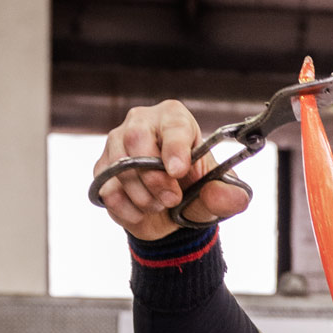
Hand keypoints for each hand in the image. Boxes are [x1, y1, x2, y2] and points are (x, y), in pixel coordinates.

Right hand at [92, 100, 252, 240]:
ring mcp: (116, 144)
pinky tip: (142, 211)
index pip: (173, 124)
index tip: (179, 172)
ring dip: (143, 196)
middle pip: (136, 139)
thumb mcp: (217, 195)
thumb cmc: (195, 190)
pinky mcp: (102, 168)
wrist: (169, 213)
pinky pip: (107, 190)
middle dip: (154, 177)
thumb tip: (230, 197)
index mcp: (175, 118)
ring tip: (160, 204)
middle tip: (171, 199)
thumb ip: (227, 196)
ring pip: (119, 167)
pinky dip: (127, 209)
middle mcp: (142, 123)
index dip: (175, 148)